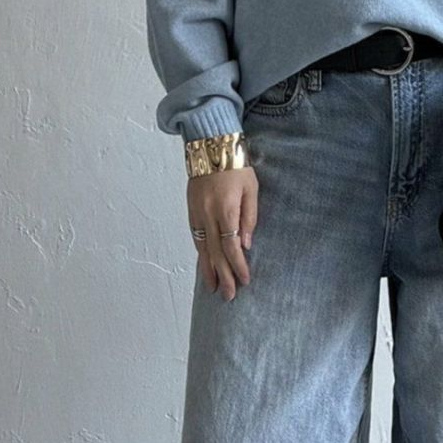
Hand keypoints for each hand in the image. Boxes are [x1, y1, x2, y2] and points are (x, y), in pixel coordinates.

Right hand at [188, 166, 258, 299]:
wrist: (210, 146)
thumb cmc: (236, 166)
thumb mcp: (251, 189)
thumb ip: (249, 217)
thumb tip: (246, 244)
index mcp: (226, 210)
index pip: (232, 246)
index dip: (238, 266)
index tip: (245, 281)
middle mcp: (208, 215)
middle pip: (216, 253)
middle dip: (223, 276)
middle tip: (228, 296)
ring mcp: (197, 214)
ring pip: (202, 248)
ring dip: (208, 270)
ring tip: (213, 288)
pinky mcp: (191, 210)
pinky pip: (196, 237)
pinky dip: (200, 254)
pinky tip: (205, 265)